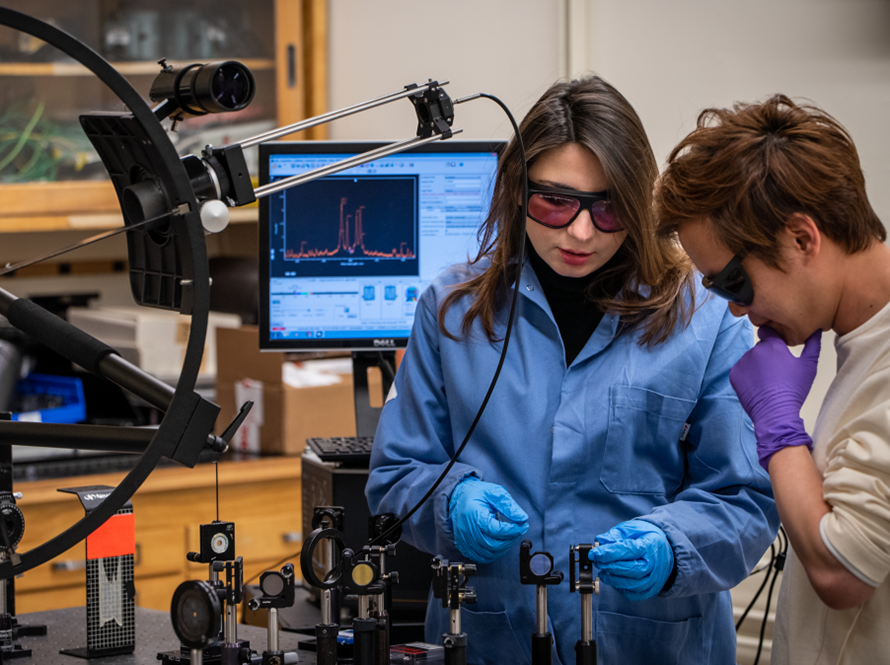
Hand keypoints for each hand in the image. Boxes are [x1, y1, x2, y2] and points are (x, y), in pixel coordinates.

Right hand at [448, 477, 528, 563]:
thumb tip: (522, 518)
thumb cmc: (476, 494)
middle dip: (509, 541)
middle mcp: (466, 529)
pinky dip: (492, 554)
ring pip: (487, 554)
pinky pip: (479, 557)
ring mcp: (463, 539)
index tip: (523, 525)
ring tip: (508, 537)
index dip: (513, 530)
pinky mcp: (463, 545)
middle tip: (517, 531)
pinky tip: (498, 544)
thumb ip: (508, 506)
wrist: (459, 496)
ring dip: (502, 549)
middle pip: (492, 545)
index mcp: (473, 514)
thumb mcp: (494, 493)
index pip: (496, 530)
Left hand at [588, 520, 673, 600]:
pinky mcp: (650, 590)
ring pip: (631, 584)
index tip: (594, 553)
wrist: (664, 549)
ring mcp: (654, 580)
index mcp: (649, 546)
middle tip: (597, 562)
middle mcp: (654, 565)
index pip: (628, 550)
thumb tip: (600, 542)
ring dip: (613, 579)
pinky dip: (620, 589)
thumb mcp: (631, 530)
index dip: (608, 553)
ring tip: (603, 571)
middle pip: (631, 569)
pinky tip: (614, 579)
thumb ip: (615, 535)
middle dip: (610, 566)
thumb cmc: (645, 538)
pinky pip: (633, 594)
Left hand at [729, 326, 821, 470]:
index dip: (773, 338)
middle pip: (760, 347)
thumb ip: (812, 345)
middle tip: (777, 372)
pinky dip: (747, 376)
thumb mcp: (809, 366)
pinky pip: (741, 370)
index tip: (778, 349)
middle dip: (767, 355)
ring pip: (750, 359)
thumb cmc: (794, 390)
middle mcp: (755, 350)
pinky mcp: (733, 374)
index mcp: (772, 345)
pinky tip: (758, 386)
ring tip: (768, 381)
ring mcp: (742, 362)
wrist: (775, 413)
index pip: (768, 331)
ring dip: (757, 366)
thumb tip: (815, 330)